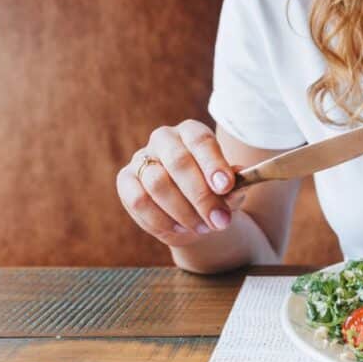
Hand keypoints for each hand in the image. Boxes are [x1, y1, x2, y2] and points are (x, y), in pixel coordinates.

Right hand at [116, 120, 244, 246]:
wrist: (193, 214)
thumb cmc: (215, 195)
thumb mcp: (231, 191)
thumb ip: (235, 185)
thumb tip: (237, 180)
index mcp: (192, 132)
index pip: (201, 140)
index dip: (213, 163)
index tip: (226, 186)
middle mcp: (165, 139)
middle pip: (178, 162)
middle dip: (201, 196)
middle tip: (220, 220)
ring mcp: (141, 158)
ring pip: (157, 184)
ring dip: (183, 211)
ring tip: (204, 227)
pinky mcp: (125, 181)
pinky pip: (139, 201)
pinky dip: (161, 220)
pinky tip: (180, 228)